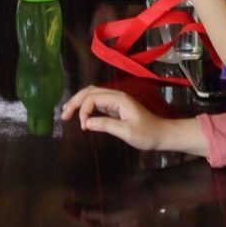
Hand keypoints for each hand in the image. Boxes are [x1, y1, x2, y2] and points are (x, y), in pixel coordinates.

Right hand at [62, 86, 176, 152]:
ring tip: (66, 112)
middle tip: (63, 115)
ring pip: (92, 95)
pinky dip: (86, 106)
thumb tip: (86, 122)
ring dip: (79, 102)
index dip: (83, 110)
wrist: (162, 135)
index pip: (93, 97)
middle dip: (75, 101)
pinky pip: (97, 102)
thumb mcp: (127, 132)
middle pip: (90, 92)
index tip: (82, 126)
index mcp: (118, 99)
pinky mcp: (116, 107)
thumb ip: (106, 125)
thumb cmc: (147, 134)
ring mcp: (116, 100)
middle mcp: (116, 96)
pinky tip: (80, 114)